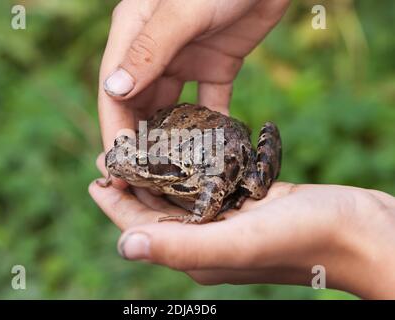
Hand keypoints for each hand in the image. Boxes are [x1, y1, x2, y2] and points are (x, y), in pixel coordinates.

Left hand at [89, 155, 394, 298]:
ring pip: (178, 197)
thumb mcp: (239, 240)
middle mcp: (206, 241)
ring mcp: (225, 222)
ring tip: (138, 147)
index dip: (115, 203)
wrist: (358, 230)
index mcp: (196, 254)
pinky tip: (182, 149)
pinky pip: (205, 186)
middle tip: (111, 154)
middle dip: (131, 184)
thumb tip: (124, 245)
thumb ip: (181, 246)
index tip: (96, 174)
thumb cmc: (304, 238)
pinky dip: (188, 168)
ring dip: (157, 173)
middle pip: (156, 211)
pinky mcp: (244, 204)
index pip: (141, 228)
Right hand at [98, 0, 289, 187]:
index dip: (114, 131)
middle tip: (143, 181)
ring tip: (173, 174)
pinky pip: (208, 102)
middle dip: (138, 143)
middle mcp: (154, 51)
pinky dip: (208, 126)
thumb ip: (149, 50)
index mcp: (133, 35)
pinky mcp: (216, 66)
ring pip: (170, 109)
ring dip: (170, 139)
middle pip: (138, 105)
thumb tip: (112, 91)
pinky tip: (211, 151)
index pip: (113, 91)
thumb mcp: (182, 10)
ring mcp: (185, 60)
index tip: (118, 168)